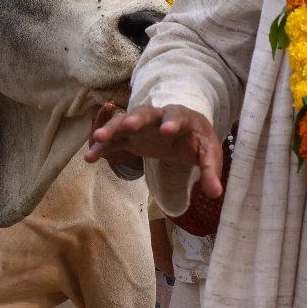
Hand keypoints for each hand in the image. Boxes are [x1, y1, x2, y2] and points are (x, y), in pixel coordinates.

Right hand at [84, 102, 224, 197]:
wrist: (185, 134)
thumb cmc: (198, 142)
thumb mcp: (209, 154)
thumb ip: (211, 171)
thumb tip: (216, 194)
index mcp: (182, 117)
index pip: (177, 116)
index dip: (172, 122)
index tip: (166, 131)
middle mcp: (158, 117)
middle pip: (144, 113)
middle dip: (135, 119)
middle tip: (128, 126)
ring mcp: (141, 126)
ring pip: (123, 123)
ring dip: (111, 129)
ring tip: (97, 139)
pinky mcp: (129, 137)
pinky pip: (114, 140)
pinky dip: (102, 147)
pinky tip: (90, 157)